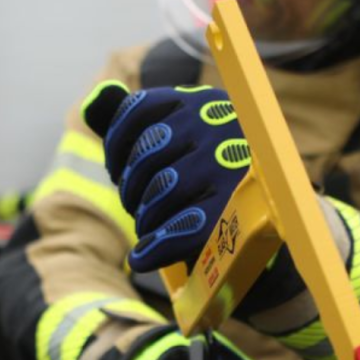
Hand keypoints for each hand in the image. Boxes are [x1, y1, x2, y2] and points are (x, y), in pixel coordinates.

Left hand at [82, 81, 250, 271]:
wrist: (266, 226)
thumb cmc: (213, 176)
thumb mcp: (179, 141)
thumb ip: (135, 122)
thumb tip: (93, 102)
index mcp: (204, 102)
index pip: (138, 109)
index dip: (116, 143)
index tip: (116, 169)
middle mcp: (220, 125)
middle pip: (145, 153)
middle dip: (131, 186)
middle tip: (137, 205)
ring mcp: (230, 168)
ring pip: (159, 192)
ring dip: (145, 218)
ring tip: (151, 227)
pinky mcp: (236, 214)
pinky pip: (177, 232)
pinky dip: (154, 248)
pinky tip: (144, 257)